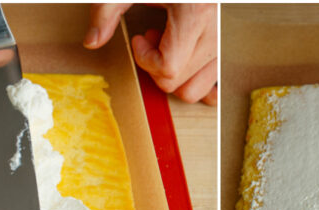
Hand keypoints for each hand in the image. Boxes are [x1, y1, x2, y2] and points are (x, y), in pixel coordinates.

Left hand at [86, 4, 217, 104]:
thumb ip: (107, 11)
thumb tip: (92, 41)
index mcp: (196, 14)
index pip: (169, 67)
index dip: (145, 58)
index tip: (140, 38)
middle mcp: (216, 32)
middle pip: (179, 82)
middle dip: (156, 66)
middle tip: (152, 38)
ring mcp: (224, 44)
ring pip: (197, 89)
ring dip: (176, 75)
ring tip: (169, 46)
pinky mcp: (226, 49)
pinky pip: (215, 84)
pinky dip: (197, 80)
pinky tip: (186, 57)